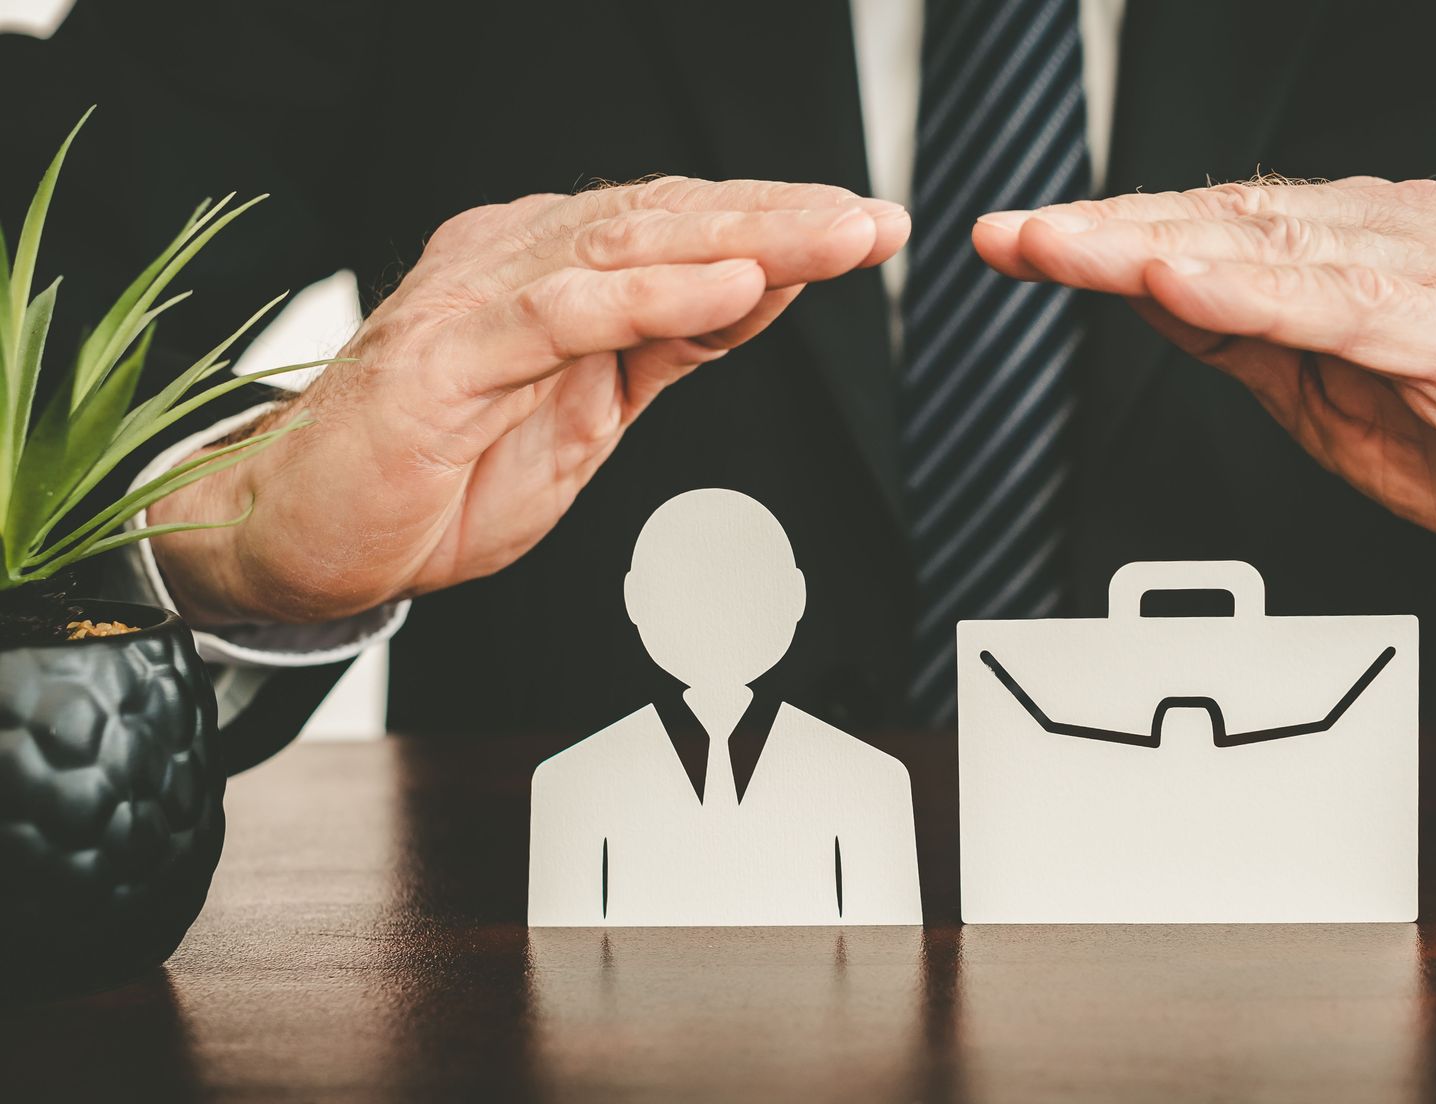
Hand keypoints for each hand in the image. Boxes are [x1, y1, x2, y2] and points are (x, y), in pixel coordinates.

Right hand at [150, 178, 907, 622]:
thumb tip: (763, 292)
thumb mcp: (590, 411)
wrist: (306, 540)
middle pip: (669, 220)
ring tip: (837, 237)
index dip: (779, 223)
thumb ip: (666, 346)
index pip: (680, 227)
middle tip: (875, 218)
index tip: (868, 226)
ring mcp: (476, 300)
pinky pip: (563, 313)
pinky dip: (653, 297)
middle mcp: (516, 262)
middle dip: (784, 217)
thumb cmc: (440, 476)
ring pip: (629, 247)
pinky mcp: (445, 358)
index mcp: (551, 269)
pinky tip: (734, 288)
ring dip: (745, 239)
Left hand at [974, 178, 1435, 580]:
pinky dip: (1259, 296)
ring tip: (1066, 249)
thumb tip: (1148, 302)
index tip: (1013, 240)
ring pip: (1273, 250)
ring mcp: (1433, 272)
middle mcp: (1389, 235)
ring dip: (1158, 247)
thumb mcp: (1329, 394)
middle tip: (1010, 235)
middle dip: (1106, 232)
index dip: (1106, 237)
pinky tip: (1183, 289)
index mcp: (1351, 250)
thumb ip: (1247, 342)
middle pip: (1225, 225)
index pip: (1208, 231)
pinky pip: (1348, 306)